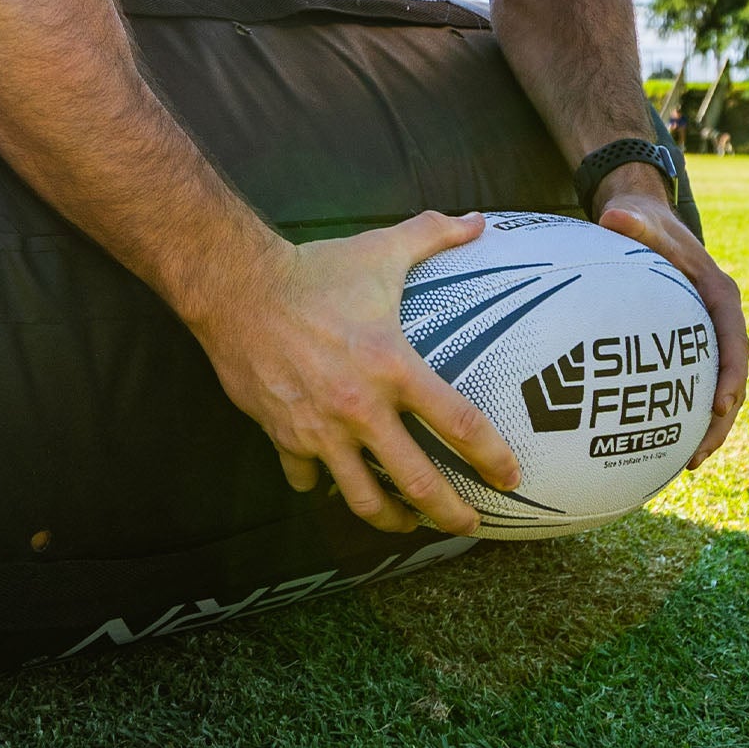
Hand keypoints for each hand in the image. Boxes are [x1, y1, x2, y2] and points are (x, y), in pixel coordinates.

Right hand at [191, 211, 519, 535]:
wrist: (237, 288)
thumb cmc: (314, 271)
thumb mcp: (379, 251)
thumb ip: (434, 235)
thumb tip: (479, 221)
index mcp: (394, 367)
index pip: (458, 423)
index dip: (491, 457)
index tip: (511, 478)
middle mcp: (360, 408)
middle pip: (416, 481)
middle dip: (449, 513)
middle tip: (468, 525)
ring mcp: (319, 428)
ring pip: (362, 497)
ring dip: (390, 518)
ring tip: (407, 522)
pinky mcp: (283, 434)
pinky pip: (305, 477)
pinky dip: (318, 483)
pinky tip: (327, 481)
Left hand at [594, 166, 748, 467]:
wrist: (647, 215)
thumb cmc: (642, 219)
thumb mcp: (636, 216)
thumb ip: (630, 221)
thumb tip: (612, 217)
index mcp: (717, 293)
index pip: (733, 338)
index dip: (731, 373)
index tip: (720, 403)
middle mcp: (720, 319)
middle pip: (734, 376)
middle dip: (721, 418)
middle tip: (698, 454)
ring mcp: (708, 335)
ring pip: (719, 388)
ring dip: (708, 427)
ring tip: (687, 464)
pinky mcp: (690, 345)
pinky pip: (693, 383)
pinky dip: (685, 413)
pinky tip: (661, 445)